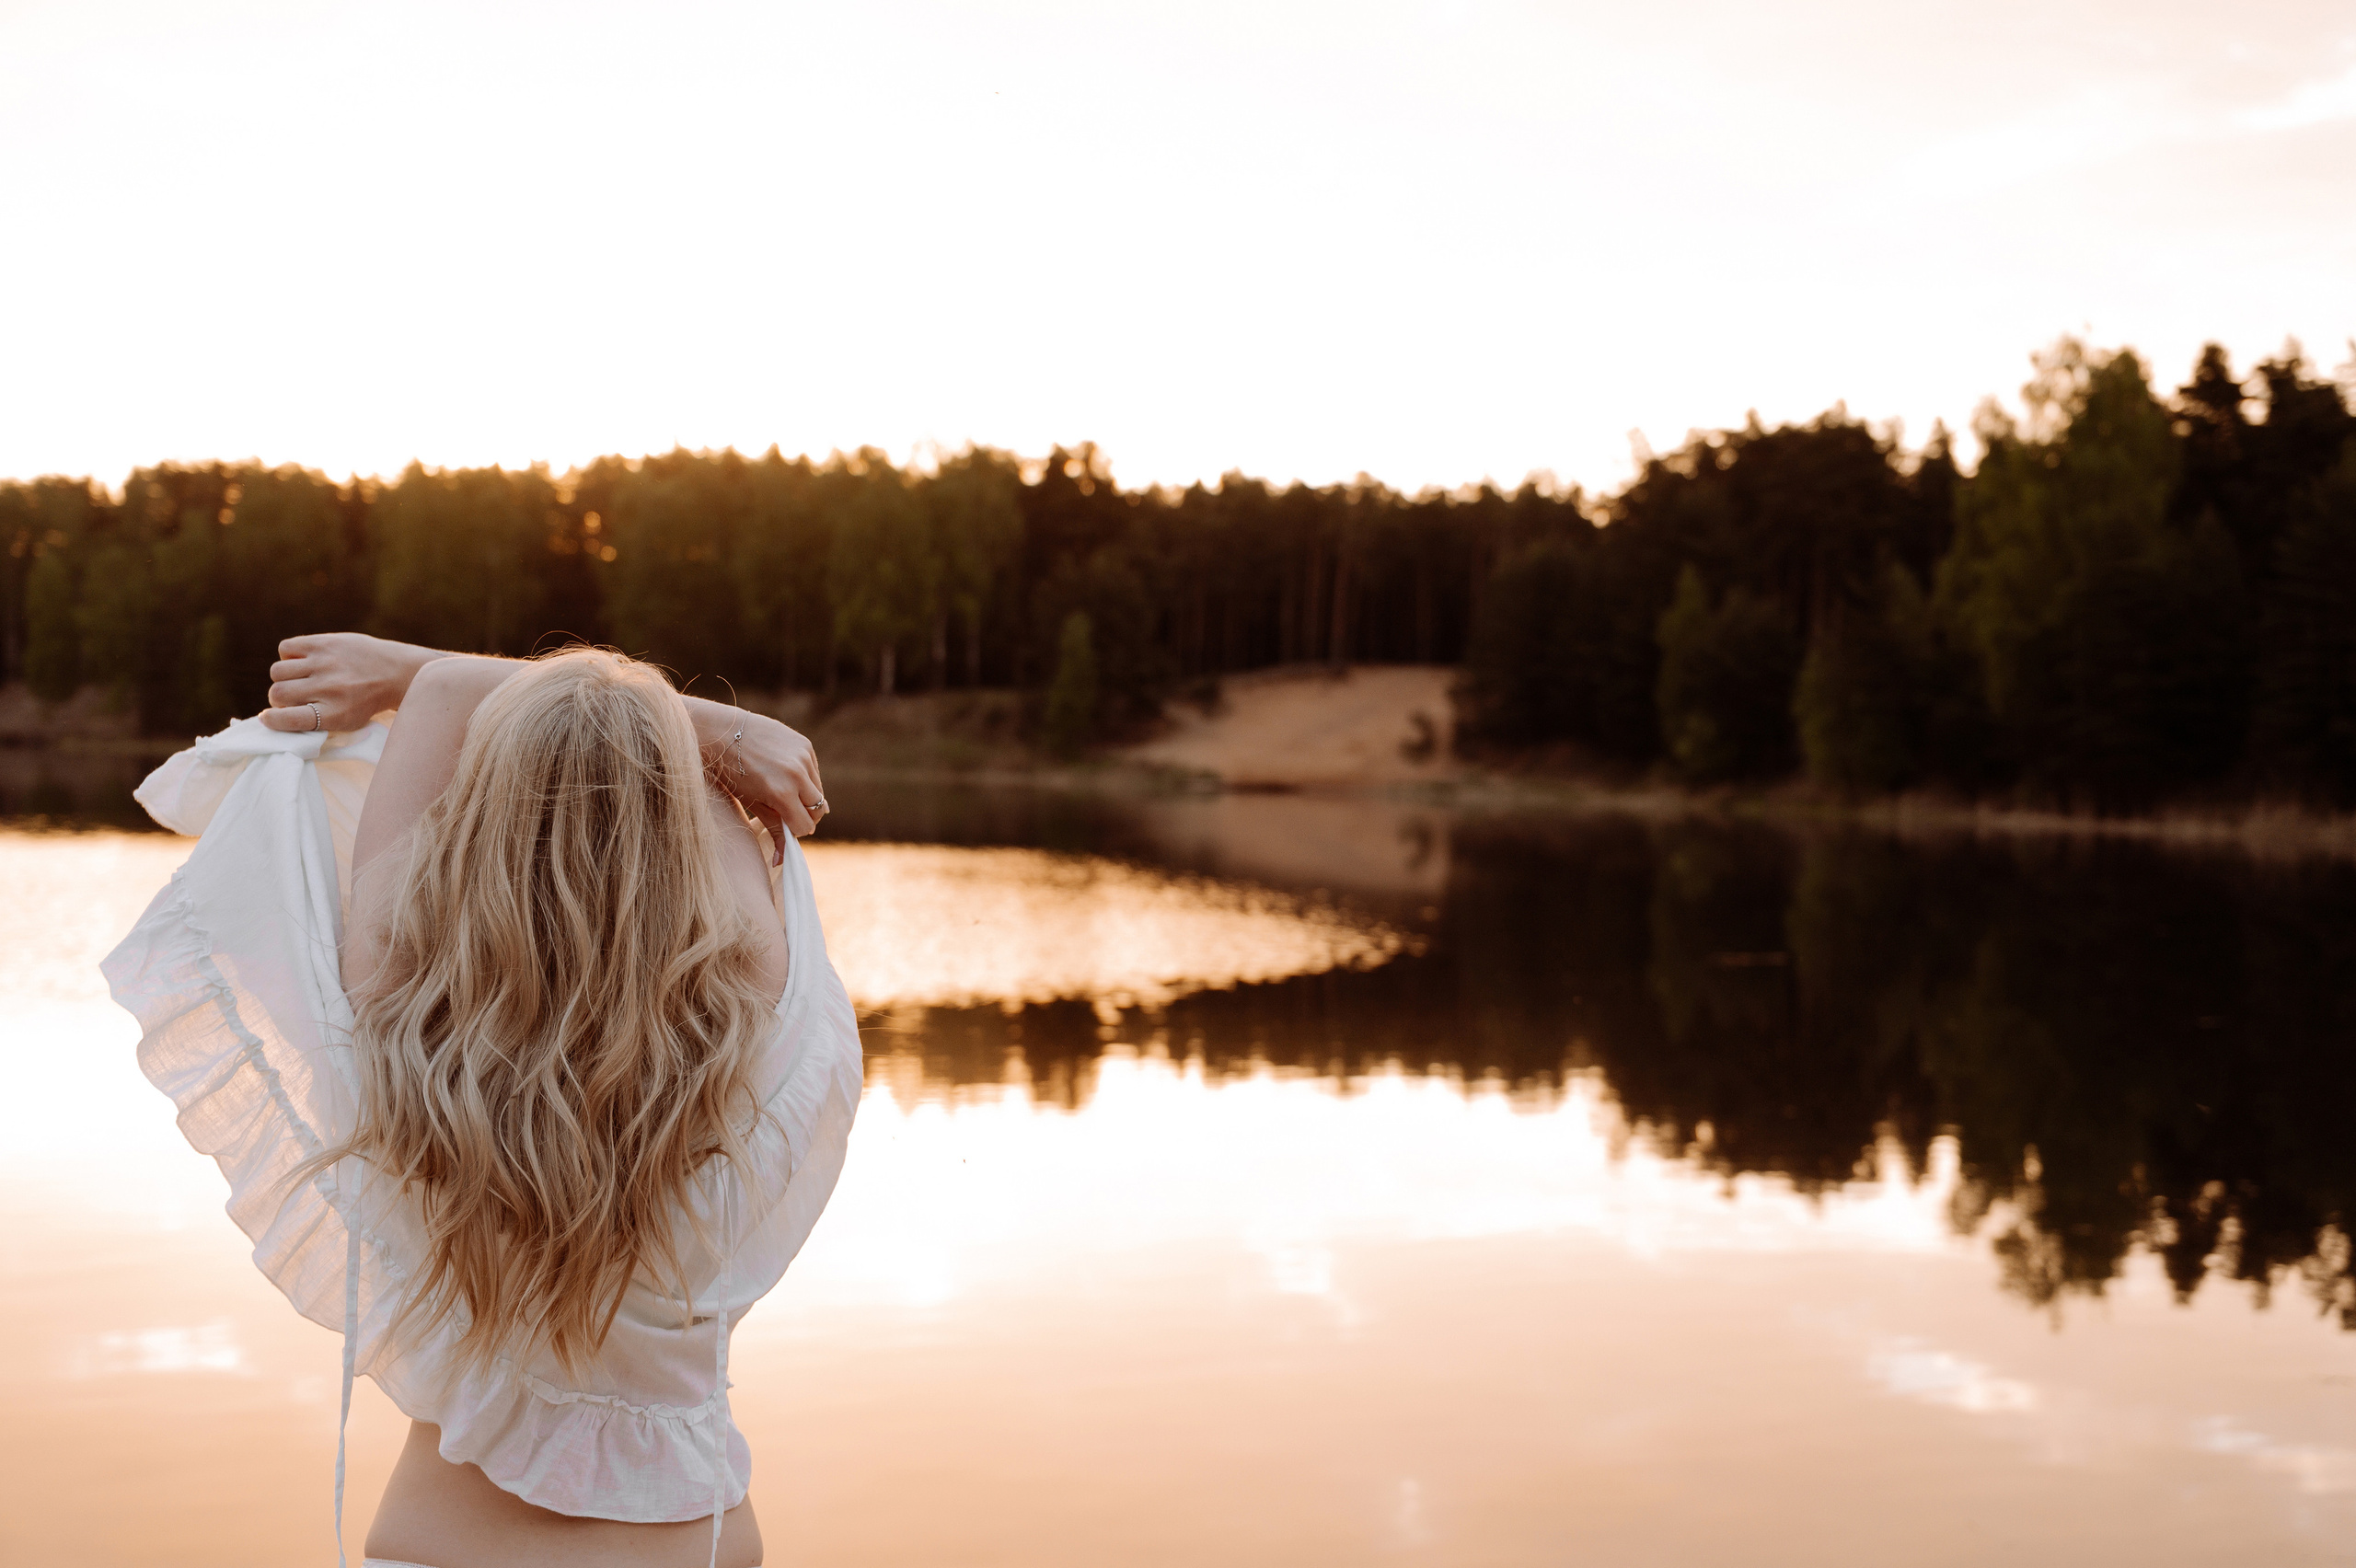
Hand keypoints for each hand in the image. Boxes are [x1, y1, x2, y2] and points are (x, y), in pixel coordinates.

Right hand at [260, 633, 446, 733]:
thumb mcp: (345, 721)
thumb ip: (312, 721)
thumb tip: (269, 718)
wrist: (396, 673)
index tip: (268, 719)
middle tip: (294, 697)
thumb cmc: (364, 701)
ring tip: (300, 679)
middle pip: (277, 693)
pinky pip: (286, 647)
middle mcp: (329, 688)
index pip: (288, 720)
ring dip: (283, 678)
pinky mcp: (325, 642)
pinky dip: (290, 656)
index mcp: (335, 714)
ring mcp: (326, 663)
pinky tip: (305, 661)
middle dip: (280, 698)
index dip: (273, 720)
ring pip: (277, 671)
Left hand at [689, 700, 826, 856]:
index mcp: (782, 792)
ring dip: (806, 796)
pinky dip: (804, 778)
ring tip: (783, 791)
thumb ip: (773, 827)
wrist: (722, 732)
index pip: (805, 825)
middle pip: (818, 809)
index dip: (795, 830)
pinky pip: (813, 771)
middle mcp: (797, 774)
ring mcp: (803, 757)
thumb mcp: (750, 802)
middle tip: (787, 812)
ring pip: (818, 790)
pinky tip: (784, 773)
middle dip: (805, 815)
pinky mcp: (805, 744)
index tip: (784, 826)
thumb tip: (782, 860)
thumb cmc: (730, 771)